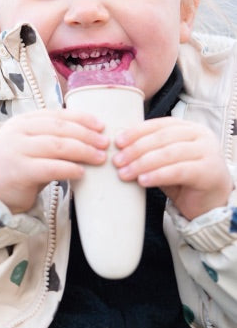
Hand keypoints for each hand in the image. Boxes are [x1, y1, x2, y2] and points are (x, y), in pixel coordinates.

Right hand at [0, 109, 108, 213]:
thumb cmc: (18, 168)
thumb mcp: (31, 145)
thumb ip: (52, 137)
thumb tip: (91, 135)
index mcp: (21, 121)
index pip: (56, 114)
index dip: (81, 118)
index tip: (100, 125)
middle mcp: (17, 132)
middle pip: (59, 128)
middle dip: (86, 135)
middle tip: (105, 143)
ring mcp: (16, 150)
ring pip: (57, 145)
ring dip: (83, 150)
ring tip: (99, 157)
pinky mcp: (19, 171)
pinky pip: (51, 167)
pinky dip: (70, 168)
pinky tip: (82, 172)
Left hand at [113, 117, 233, 219]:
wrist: (210, 203)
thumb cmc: (183, 179)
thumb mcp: (164, 160)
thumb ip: (149, 150)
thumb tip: (118, 147)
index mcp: (188, 127)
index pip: (159, 124)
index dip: (136, 132)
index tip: (117, 142)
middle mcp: (200, 135)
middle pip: (162, 138)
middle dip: (136, 149)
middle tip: (117, 161)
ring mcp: (207, 152)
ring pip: (168, 153)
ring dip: (142, 163)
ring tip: (124, 173)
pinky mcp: (209, 171)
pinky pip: (178, 171)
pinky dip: (157, 175)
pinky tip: (142, 181)